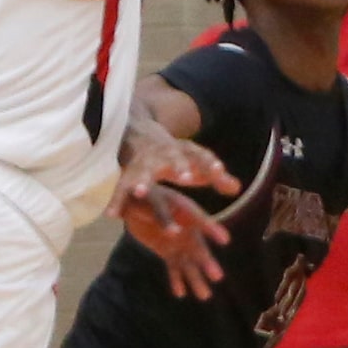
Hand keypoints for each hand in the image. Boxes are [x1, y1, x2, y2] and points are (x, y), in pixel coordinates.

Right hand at [107, 125, 238, 220]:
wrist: (137, 132)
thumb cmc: (175, 156)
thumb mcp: (196, 162)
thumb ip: (215, 176)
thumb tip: (235, 188)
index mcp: (185, 150)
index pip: (201, 155)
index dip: (210, 163)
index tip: (219, 171)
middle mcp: (164, 154)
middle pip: (173, 158)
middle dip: (179, 166)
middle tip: (187, 176)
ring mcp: (144, 162)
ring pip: (143, 171)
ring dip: (142, 181)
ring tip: (142, 192)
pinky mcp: (126, 174)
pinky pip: (120, 188)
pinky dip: (116, 200)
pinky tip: (112, 214)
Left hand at [120, 186, 230, 300]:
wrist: (134, 200)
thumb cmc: (145, 195)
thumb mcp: (151, 200)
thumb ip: (162, 215)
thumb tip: (175, 233)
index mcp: (187, 211)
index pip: (202, 221)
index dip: (213, 230)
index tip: (225, 240)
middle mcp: (188, 229)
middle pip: (199, 248)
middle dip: (207, 263)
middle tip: (217, 277)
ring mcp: (179, 243)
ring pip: (189, 263)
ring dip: (196, 279)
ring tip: (205, 296)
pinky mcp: (167, 252)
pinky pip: (174, 268)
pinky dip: (177, 280)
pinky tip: (181, 294)